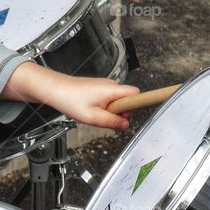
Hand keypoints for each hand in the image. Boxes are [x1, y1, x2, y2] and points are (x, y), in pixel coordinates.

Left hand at [1, 62, 138, 129]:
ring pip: (117, 102)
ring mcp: (105, 86)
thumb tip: (126, 124)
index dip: (141, 103)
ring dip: (110, 111)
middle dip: (121, 112)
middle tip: (105, 118)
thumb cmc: (70, 99)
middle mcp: (111, 85)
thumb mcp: (93, 117)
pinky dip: (103, 108)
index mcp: (113, 90)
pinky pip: (109, 101)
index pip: (137, 94)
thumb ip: (112, 121)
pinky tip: (91, 110)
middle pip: (128, 100)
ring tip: (94, 114)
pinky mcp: (99, 89)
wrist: (54, 89)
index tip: (154, 103)